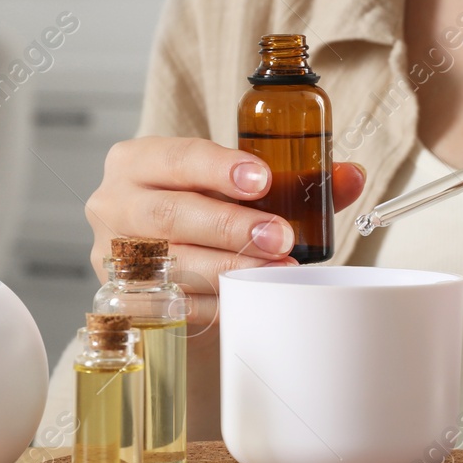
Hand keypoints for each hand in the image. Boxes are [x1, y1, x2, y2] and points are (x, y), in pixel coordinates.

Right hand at [85, 136, 366, 325]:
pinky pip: (168, 305)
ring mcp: (111, 256)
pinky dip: (209, 303)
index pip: (178, 157)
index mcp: (136, 161)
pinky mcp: (120, 300)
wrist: (157, 260)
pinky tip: (241, 299)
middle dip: (230, 227)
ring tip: (274, 271)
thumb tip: (351, 176)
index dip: (220, 168)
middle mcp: (113, 203)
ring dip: (227, 269)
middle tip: (280, 238)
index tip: (262, 179)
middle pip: (170, 214)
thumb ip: (293, 179)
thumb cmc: (201, 212)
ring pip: (170, 264)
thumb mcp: (234, 188)